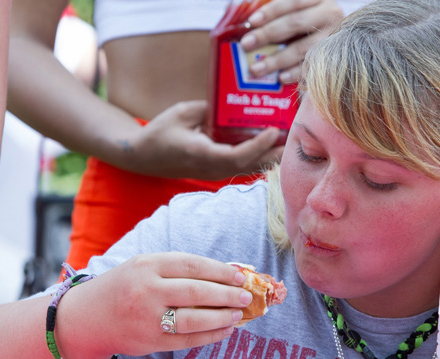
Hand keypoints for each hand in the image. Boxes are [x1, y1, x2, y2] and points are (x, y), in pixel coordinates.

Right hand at [56, 253, 252, 358]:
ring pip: (194, 319)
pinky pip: (187, 340)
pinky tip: (225, 330)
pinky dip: (210, 336)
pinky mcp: (149, 342)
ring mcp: (147, 318)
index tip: (240, 277)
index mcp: (147, 265)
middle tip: (246, 297)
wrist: (86, 318)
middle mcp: (146, 290)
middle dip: (226, 295)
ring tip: (238, 314)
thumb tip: (226, 275)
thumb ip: (179, 269)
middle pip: (196, 292)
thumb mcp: (146, 267)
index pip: (193, 265)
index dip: (220, 272)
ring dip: (222, 317)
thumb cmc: (126, 287)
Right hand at [117, 100, 283, 179]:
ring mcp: (216, 172)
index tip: (274, 130)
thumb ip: (208, 109)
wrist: (143, 157)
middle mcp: (213, 168)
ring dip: (271, 156)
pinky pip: (244, 166)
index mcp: (203, 154)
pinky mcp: (217, 171)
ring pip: (251, 168)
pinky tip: (274, 146)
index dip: (259, 145)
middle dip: (275, 152)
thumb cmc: (160, 132)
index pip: (238, 155)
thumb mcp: (182, 113)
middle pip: (252, 165)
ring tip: (291, 141)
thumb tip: (232, 103)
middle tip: (296, 136)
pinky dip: (260, 157)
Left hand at [240, 0, 344, 82]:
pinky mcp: (336, 58)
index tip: (252, 21)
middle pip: (295, 23)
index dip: (271, 11)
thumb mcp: (300, 12)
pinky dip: (295, 72)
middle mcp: (329, 14)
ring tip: (257, 68)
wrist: (348, 40)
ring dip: (277, 59)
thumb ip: (281, 15)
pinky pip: (313, 66)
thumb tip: (252, 23)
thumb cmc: (312, 24)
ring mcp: (334, 37)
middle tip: (246, 45)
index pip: (292, 2)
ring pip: (303, 48)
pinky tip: (281, 77)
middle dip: (268, 34)